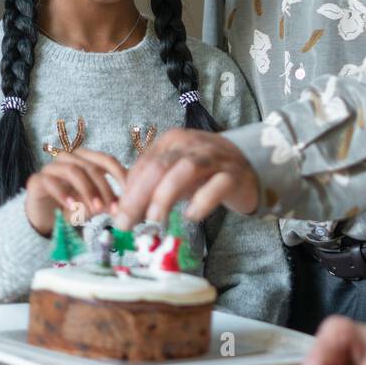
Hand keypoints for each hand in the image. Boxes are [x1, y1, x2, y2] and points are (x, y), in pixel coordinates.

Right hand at [25, 148, 127, 236]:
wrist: (45, 223)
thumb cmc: (72, 209)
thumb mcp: (94, 206)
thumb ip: (108, 201)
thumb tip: (127, 203)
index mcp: (85, 161)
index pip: (105, 159)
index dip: (119, 172)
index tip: (129, 190)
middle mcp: (68, 160)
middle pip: (90, 166)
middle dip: (104, 187)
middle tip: (111, 207)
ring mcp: (51, 168)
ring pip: (72, 170)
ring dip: (87, 190)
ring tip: (95, 208)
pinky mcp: (36, 180)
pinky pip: (50, 181)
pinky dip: (63, 194)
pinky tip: (72, 207)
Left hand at [111, 129, 258, 228]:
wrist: (247, 166)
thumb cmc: (203, 173)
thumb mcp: (173, 175)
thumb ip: (148, 190)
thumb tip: (120, 213)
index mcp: (172, 141)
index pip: (144, 165)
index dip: (128, 192)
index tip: (118, 217)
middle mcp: (191, 144)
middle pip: (159, 167)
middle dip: (138, 196)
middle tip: (125, 224)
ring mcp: (214, 158)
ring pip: (185, 170)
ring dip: (164, 195)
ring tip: (154, 219)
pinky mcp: (233, 175)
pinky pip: (216, 186)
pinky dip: (201, 201)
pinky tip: (190, 216)